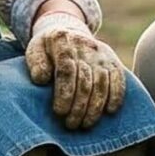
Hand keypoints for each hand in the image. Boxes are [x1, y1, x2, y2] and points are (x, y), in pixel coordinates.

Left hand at [25, 10, 127, 131]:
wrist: (69, 31)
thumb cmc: (48, 48)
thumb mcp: (35, 49)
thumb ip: (36, 63)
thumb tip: (41, 79)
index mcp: (63, 42)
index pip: (66, 71)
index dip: (64, 93)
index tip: (59, 112)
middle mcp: (85, 46)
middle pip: (85, 81)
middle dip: (79, 107)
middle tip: (71, 124)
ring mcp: (101, 54)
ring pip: (102, 83)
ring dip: (95, 107)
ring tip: (86, 124)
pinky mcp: (113, 60)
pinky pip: (118, 79)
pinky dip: (116, 96)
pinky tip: (110, 111)